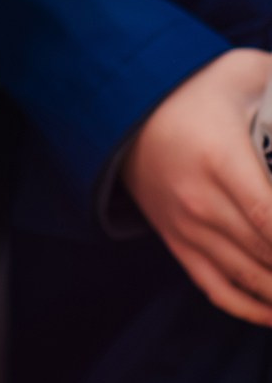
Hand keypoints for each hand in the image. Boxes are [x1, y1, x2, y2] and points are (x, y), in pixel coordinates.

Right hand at [122, 49, 271, 325]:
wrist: (125, 105)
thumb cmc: (196, 86)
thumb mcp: (244, 72)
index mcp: (220, 158)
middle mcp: (201, 200)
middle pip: (269, 254)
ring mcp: (186, 227)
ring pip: (252, 278)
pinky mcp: (177, 242)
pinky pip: (219, 290)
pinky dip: (254, 309)